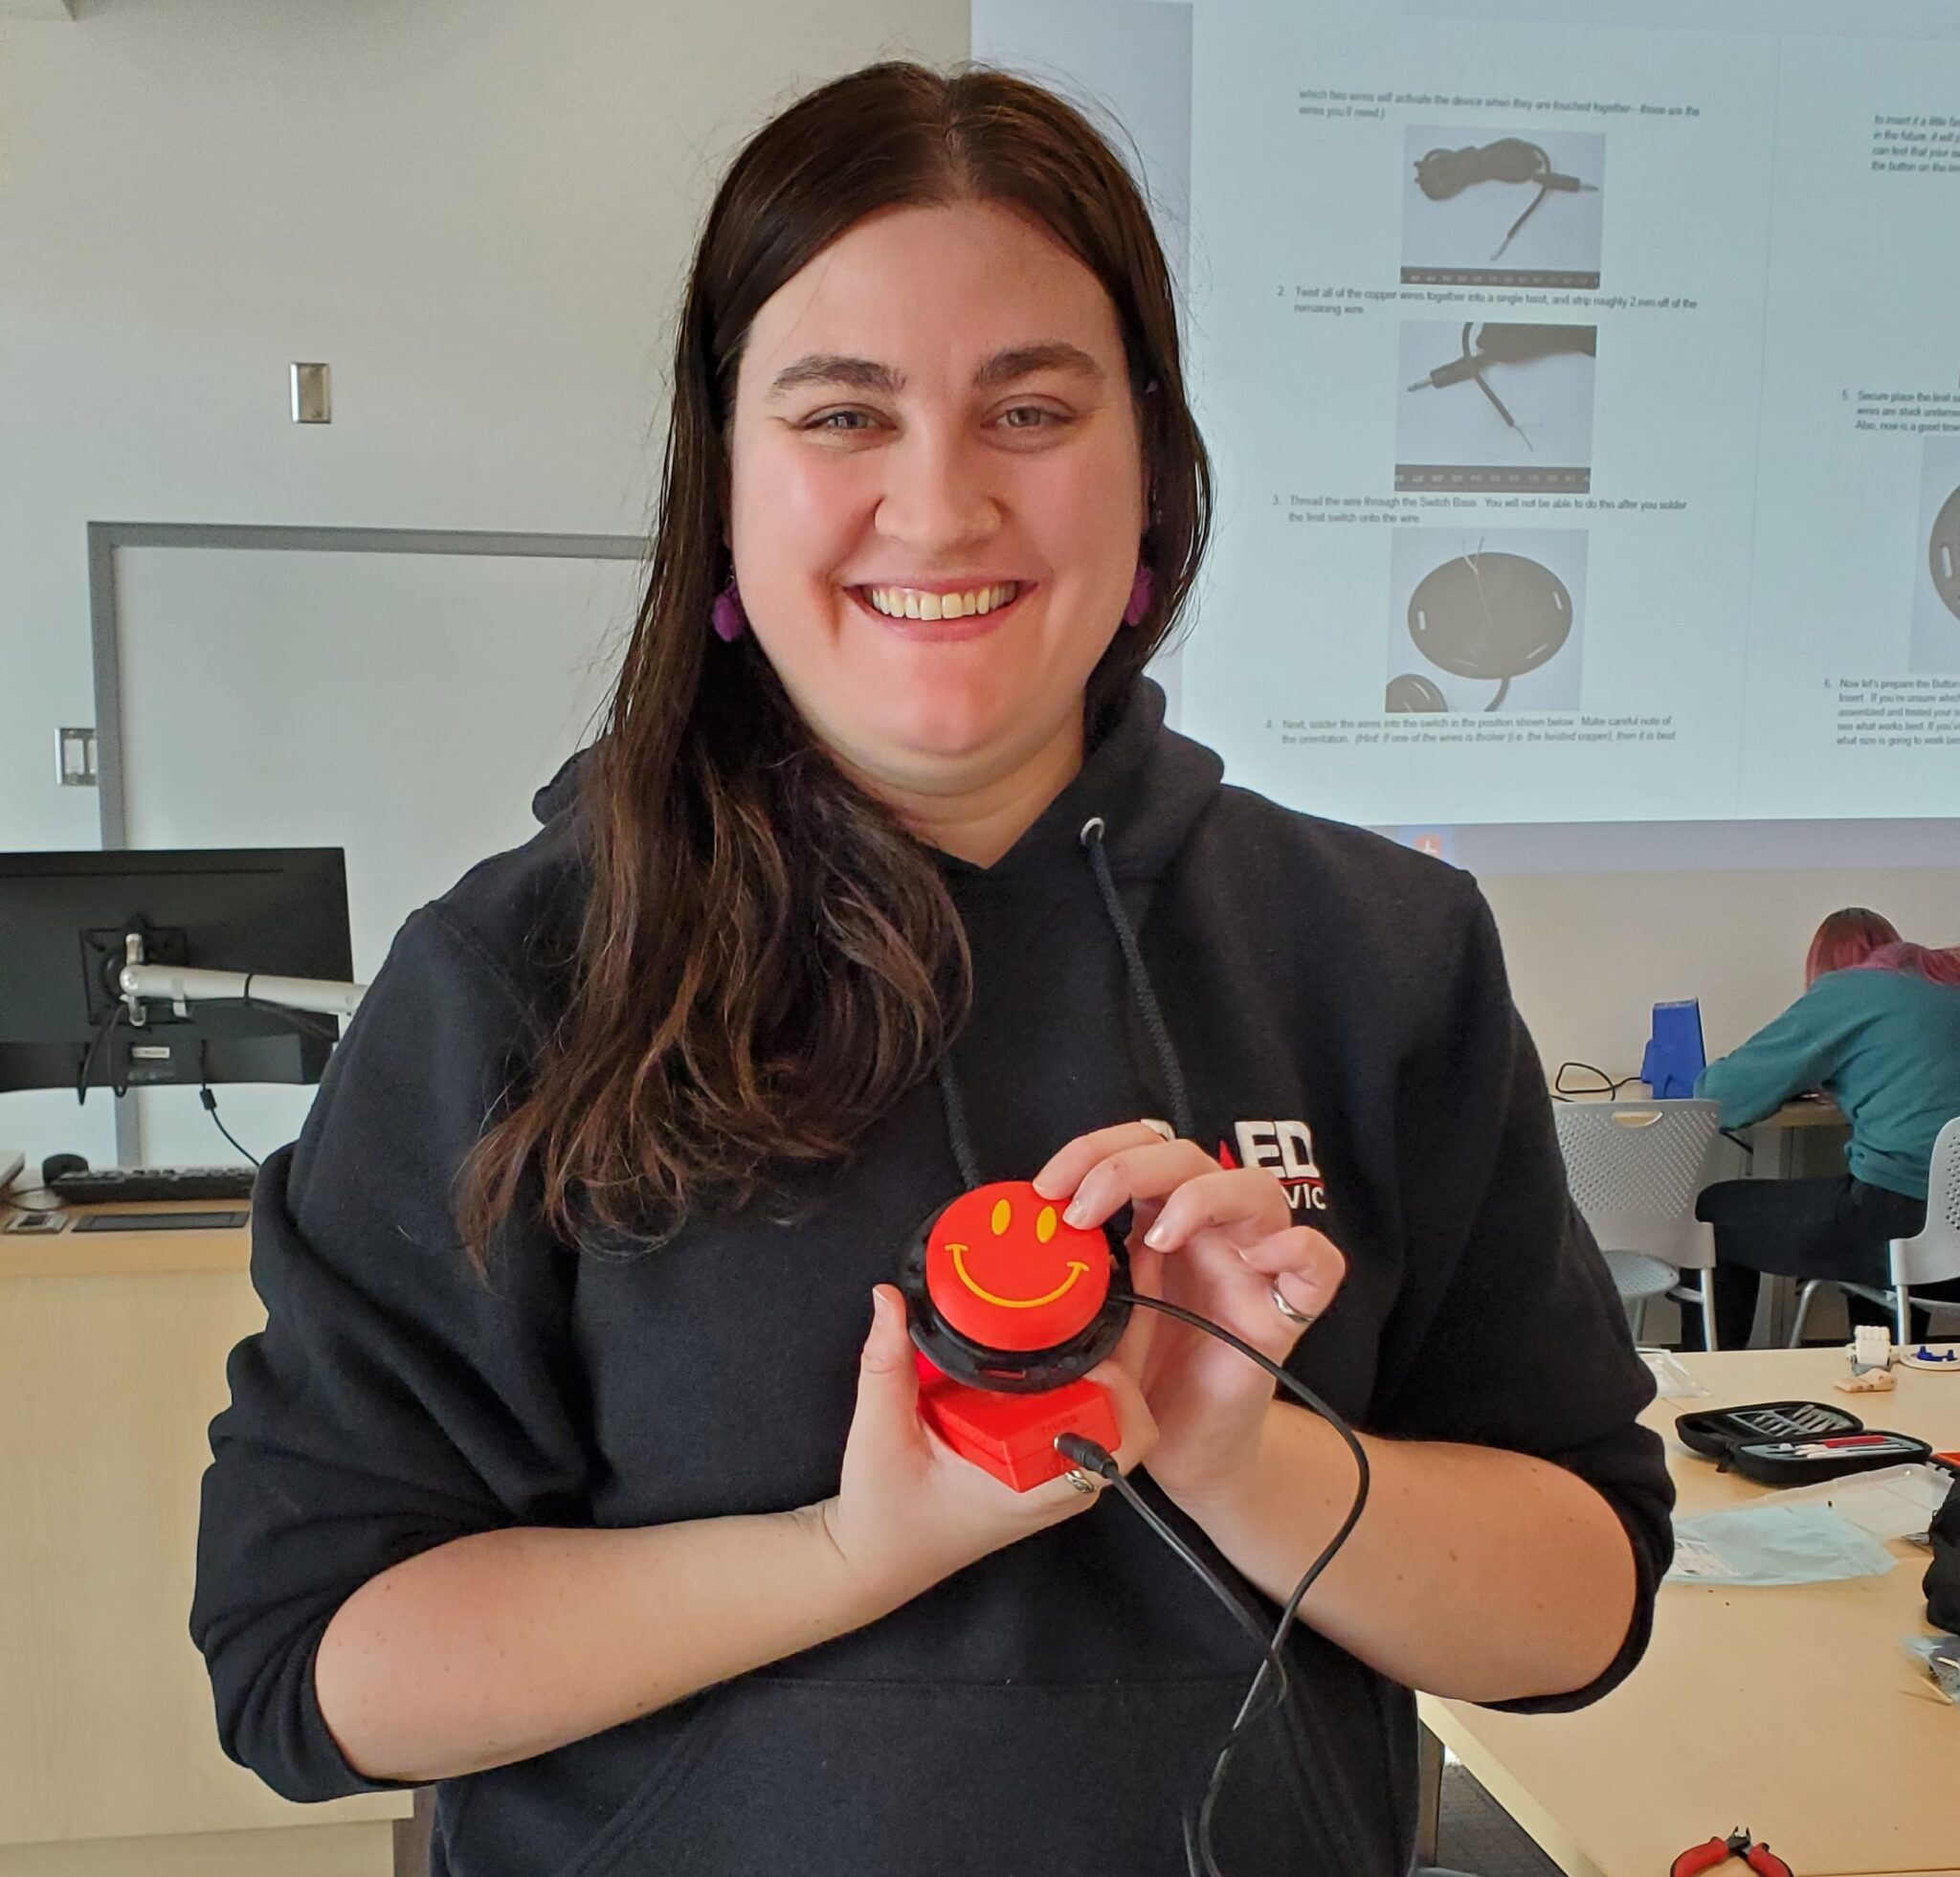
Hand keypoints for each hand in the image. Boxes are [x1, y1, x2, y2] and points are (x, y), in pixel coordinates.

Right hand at [817, 1286, 1157, 1617]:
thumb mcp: (881, 1436)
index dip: (1122, 1389)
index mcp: (1032, 1487)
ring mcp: (1050, 1475)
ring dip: (1103, 1361)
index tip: (1091, 1347)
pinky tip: (1062, 1336)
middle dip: (1123, 1352)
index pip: (1119, 1442)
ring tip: (1087, 1304)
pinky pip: (1079, 1416)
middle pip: (1124, 1414)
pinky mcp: (1037, 1463)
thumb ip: (886, 1364)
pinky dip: (1079, 1377)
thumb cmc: (885, 1513)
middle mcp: (1054, 1483)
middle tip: (1101, 1294)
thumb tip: (890, 1299)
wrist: (876, 1557)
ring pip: (1106, 1413)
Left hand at [1032, 1124, 1345, 1511]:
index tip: (1045, 1188)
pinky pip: (1321, 1263)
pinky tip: (1259, 1259)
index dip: (1093, 1149)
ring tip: (1158, 1238)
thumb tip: (1018, 1242)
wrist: (1180, 1451)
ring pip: (1255, 1189)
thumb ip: (1069, 1278)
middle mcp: (1209, 1231)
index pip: (1138, 1146)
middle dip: (1128, 1167)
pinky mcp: (1284, 1315)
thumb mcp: (1088, 1318)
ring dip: (1201, 1196)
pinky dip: (1298, 1249)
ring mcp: (1252, 1267)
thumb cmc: (1139, 1377)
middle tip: (1080, 1211)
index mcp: (1159, 1219)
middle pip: (1189, 1155)